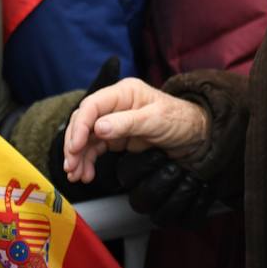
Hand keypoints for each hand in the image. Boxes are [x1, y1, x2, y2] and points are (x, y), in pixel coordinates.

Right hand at [63, 78, 208, 184]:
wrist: (195, 136)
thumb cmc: (179, 120)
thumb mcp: (155, 120)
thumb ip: (127, 123)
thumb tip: (98, 128)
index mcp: (123, 92)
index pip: (91, 106)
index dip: (79, 126)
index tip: (76, 147)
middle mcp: (115, 104)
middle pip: (83, 121)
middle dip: (74, 144)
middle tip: (71, 165)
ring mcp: (114, 121)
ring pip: (86, 137)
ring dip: (78, 156)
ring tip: (76, 174)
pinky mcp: (116, 137)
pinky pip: (95, 148)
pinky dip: (87, 160)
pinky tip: (85, 174)